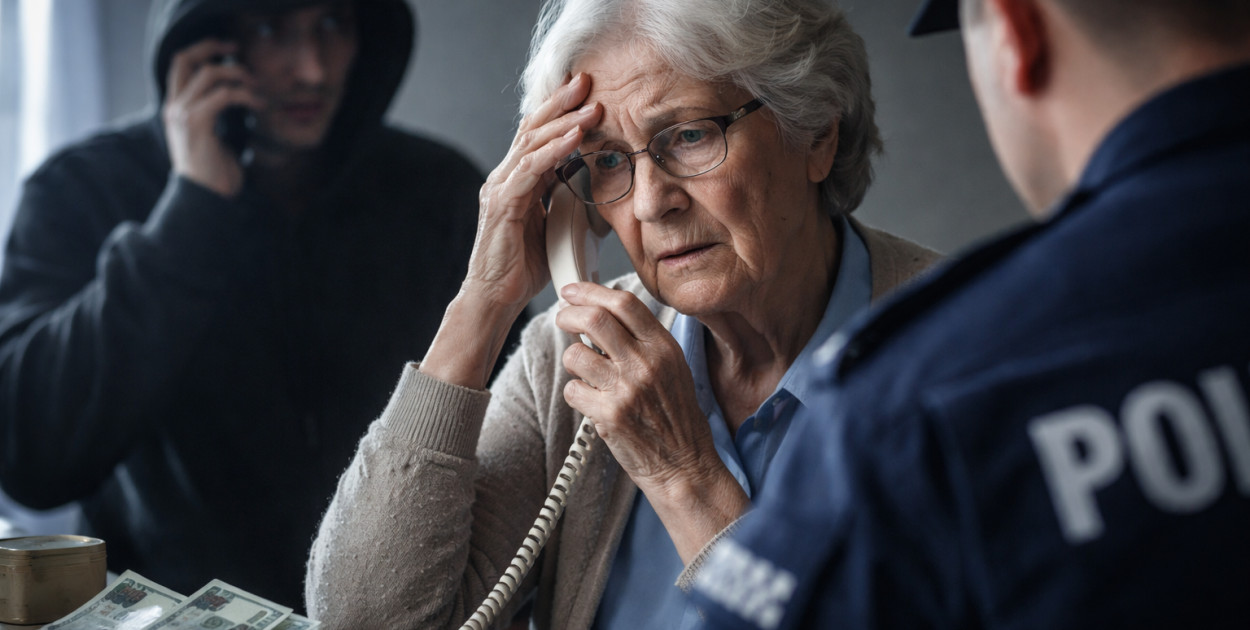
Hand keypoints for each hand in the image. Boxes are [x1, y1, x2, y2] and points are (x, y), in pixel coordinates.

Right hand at [162, 39, 264, 197]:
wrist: (205, 199)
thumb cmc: (214, 175)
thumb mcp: (213, 138)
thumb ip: (216, 116)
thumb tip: (240, 101)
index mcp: (175, 108)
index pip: (179, 65)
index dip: (202, 51)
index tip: (228, 50)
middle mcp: (174, 107)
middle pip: (184, 58)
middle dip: (212, 46)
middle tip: (237, 49)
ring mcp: (182, 113)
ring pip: (210, 73)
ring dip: (238, 74)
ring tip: (256, 86)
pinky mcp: (197, 122)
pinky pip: (224, 95)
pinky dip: (246, 95)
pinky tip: (259, 104)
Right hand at [461, 73, 602, 318]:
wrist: (495, 298)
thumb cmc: (522, 267)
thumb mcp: (551, 225)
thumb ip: (563, 201)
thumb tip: (590, 186)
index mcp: (516, 180)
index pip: (538, 135)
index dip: (561, 111)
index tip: (588, 93)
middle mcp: (504, 177)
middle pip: (533, 127)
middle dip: (562, 102)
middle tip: (588, 80)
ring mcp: (501, 189)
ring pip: (532, 143)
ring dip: (564, 122)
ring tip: (590, 106)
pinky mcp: (503, 204)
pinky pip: (530, 170)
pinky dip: (554, 151)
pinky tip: (574, 138)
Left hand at [556, 282, 748, 561]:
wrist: (684, 465)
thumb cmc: (676, 418)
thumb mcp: (673, 369)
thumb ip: (644, 342)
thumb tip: (604, 314)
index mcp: (664, 347)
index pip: (624, 303)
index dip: (591, 292)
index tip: (573, 292)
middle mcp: (647, 364)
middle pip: (595, 319)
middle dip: (568, 314)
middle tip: (562, 318)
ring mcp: (628, 390)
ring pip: (576, 355)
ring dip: (571, 360)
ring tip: (583, 371)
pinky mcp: (610, 416)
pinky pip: (573, 390)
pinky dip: (575, 393)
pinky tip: (590, 401)